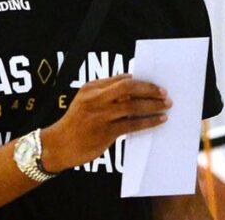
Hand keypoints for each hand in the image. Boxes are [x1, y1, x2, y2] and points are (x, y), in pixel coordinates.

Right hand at [40, 74, 170, 171]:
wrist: (58, 146)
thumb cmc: (76, 122)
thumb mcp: (85, 100)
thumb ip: (106, 91)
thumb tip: (133, 82)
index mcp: (91, 87)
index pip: (122, 79)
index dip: (142, 81)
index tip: (156, 84)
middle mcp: (95, 99)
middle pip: (129, 88)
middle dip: (150, 89)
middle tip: (165, 93)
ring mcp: (100, 115)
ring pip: (133, 105)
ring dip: (153, 105)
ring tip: (166, 105)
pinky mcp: (105, 132)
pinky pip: (132, 124)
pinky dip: (148, 121)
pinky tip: (159, 120)